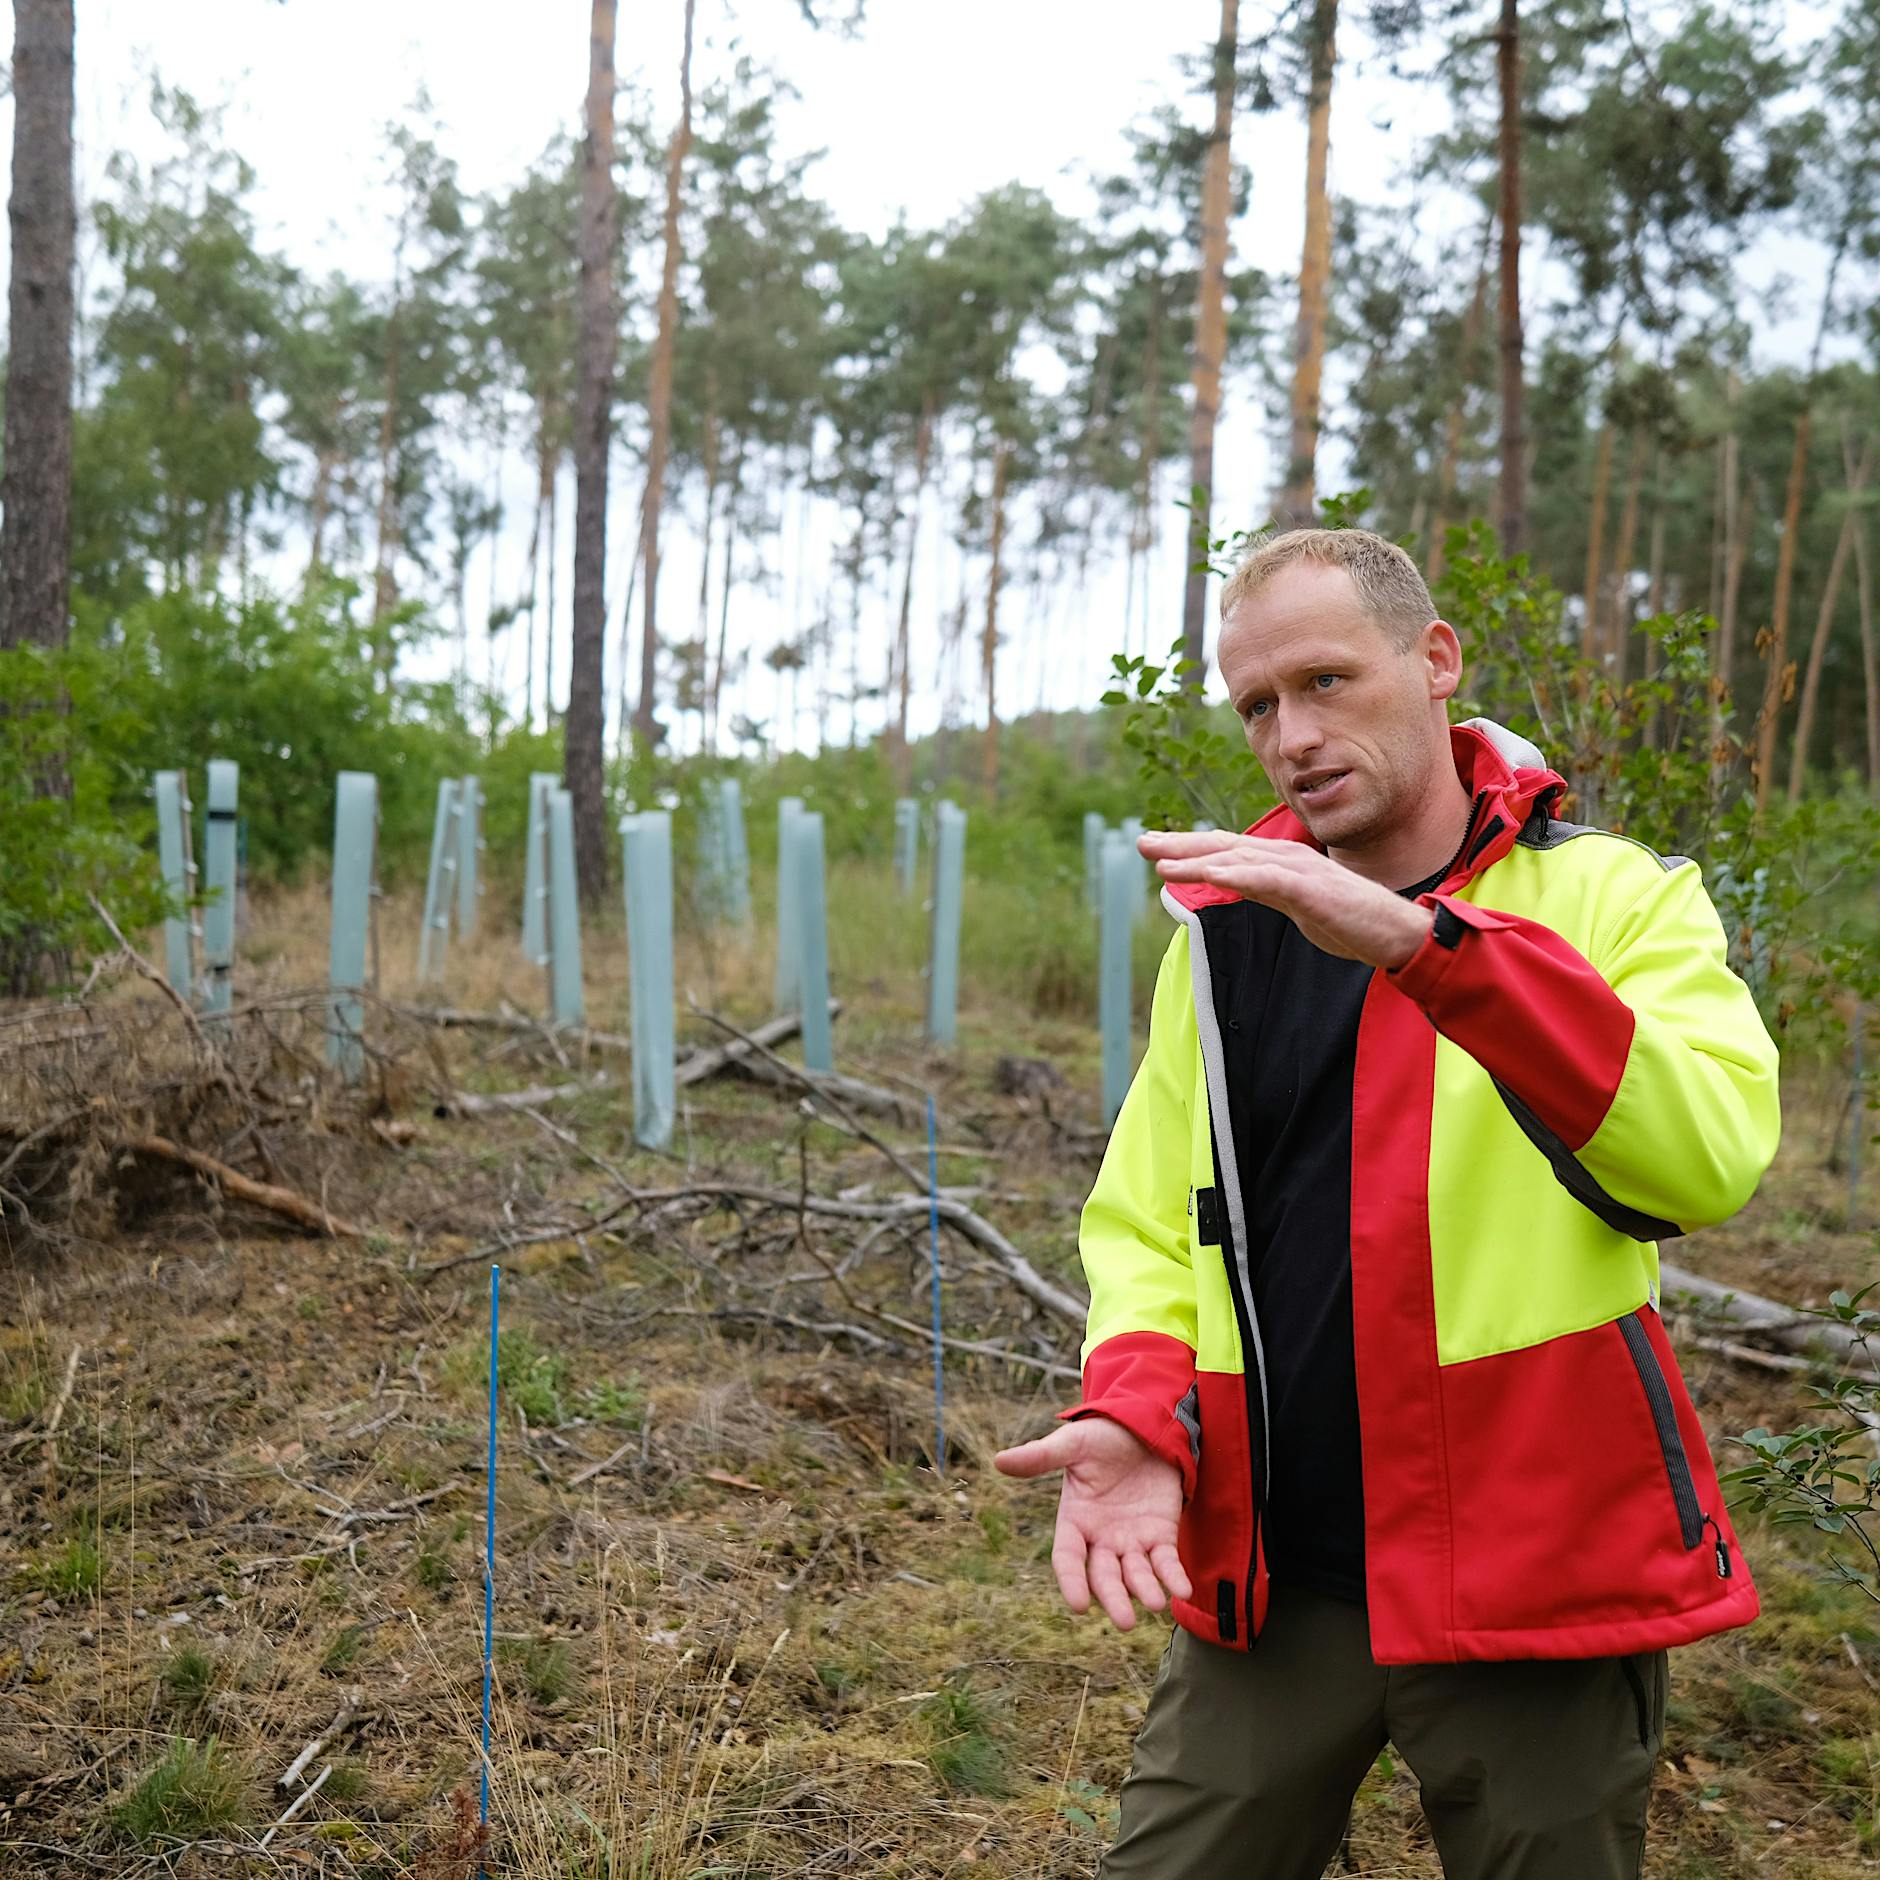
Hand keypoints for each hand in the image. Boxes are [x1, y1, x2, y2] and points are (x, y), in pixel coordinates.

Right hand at [994, 1417, 1191, 1630]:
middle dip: (1114, 1598)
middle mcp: (1101, 1538)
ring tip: (1154, 1603)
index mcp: (1075, 1520)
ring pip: (1136, 1575)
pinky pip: (1166, 1562)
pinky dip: (1173, 1577)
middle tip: (1125, 1622)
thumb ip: (1041, 1456)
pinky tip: (1180, 1588)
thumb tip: (998, 1460)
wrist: (1144, 1425)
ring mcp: (1132, 1540)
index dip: (1071, 1581)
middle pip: (1104, 1577)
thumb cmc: (1103, 1436)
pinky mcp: (1161, 1535)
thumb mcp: (1073, 1444)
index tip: (1079, 1605)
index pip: (1068, 1558)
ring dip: (1145, 1590)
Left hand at [1139, 829, 1430, 968]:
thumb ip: (1263, 890)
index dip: (1189, 847)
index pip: (1226, 850)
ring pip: (1239, 859)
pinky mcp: (1312, 889)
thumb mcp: (1294, 903)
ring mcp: (1299, 871)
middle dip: (1181, 844)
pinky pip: (1269, 880)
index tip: (1154, 847)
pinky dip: (1238, 875)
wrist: (1396, 933)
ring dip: (1199, 859)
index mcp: (1280, 863)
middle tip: (1142, 842)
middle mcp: (1286, 859)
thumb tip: (1230, 884)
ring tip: (1161, 860)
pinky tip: (1211, 875)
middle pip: (1225, 847)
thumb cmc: (1348, 919)